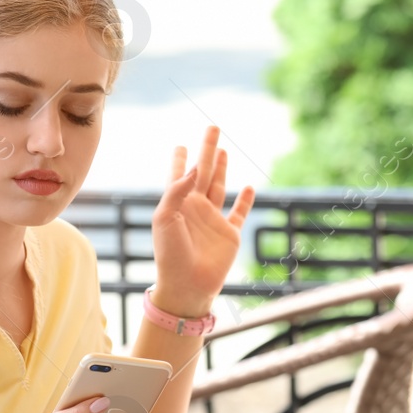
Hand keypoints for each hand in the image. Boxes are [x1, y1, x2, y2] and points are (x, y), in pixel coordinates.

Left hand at [151, 125, 255, 316]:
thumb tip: (196, 168)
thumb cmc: (170, 254)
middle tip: (212, 128)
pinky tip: (248, 187)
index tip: (180, 145)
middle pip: (203, 172)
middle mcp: (195, 208)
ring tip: (223, 151)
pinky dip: (245, 200)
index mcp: (177, 204)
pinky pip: (239, 213)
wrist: (187, 285)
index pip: (178, 175)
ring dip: (222, 169)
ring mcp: (213, 220)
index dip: (180, 159)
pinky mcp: (230, 234)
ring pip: (219, 187)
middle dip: (207, 150)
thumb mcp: (164, 218)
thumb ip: (177, 190)